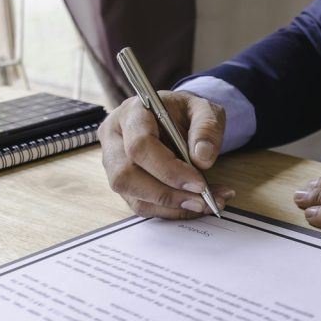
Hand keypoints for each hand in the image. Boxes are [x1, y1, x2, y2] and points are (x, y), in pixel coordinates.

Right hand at [99, 90, 234, 218]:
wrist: (174, 116)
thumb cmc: (184, 111)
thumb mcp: (203, 108)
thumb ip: (206, 128)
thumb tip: (202, 159)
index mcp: (131, 114)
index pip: (139, 146)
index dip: (168, 170)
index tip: (199, 184)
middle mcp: (114, 139)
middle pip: (126, 176)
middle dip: (167, 194)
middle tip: (202, 201)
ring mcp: (114, 164)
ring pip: (133, 196)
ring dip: (172, 207)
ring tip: (205, 204)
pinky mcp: (124, 184)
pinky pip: (142, 206)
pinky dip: (171, 211)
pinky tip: (195, 205)